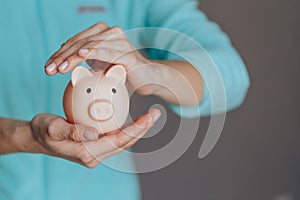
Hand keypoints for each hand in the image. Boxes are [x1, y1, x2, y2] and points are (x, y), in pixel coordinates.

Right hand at [28, 109, 159, 167]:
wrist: (36, 137)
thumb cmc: (42, 130)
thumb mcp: (52, 128)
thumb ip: (72, 131)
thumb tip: (93, 133)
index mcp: (87, 153)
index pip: (117, 141)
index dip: (135, 129)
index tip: (149, 117)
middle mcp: (94, 155)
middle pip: (125, 142)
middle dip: (142, 129)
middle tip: (156, 113)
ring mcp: (96, 151)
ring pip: (122, 140)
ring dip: (137, 129)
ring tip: (150, 115)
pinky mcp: (94, 145)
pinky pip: (114, 136)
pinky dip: (126, 127)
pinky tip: (133, 116)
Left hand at [44, 22, 156, 95]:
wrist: (146, 78)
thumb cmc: (122, 71)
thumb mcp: (100, 64)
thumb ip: (85, 59)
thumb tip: (63, 62)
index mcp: (102, 34)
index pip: (75, 42)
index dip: (59, 54)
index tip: (48, 67)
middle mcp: (110, 33)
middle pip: (80, 42)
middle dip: (62, 57)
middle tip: (49, 69)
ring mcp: (120, 41)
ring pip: (90, 46)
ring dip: (72, 57)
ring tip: (60, 67)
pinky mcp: (127, 54)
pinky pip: (108, 52)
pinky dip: (94, 52)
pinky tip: (81, 54)